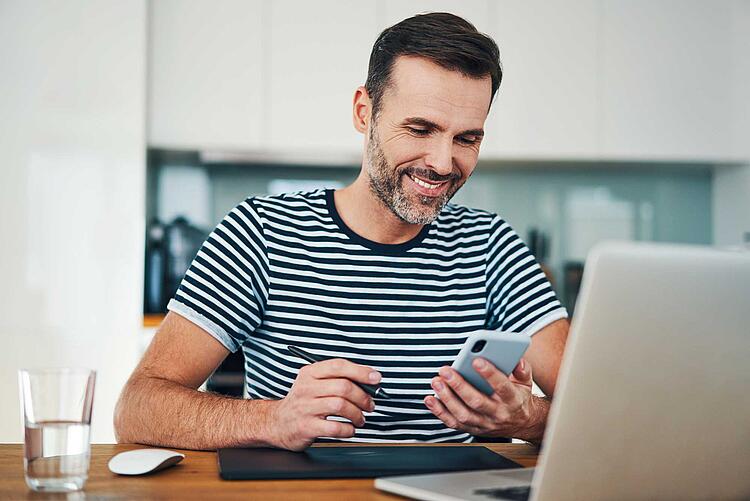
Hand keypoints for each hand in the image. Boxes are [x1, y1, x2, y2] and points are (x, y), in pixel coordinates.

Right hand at [269, 358, 380, 450]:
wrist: (277, 423)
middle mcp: (306, 388)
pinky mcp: (306, 427)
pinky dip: (348, 430)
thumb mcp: (315, 384)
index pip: (338, 366)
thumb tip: (370, 382)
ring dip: (357, 414)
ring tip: (360, 419)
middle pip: (343, 386)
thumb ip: (338, 379)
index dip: (361, 371)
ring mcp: (305, 408)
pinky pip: (334, 428)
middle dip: (363, 397)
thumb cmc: (303, 402)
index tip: (376, 378)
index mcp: (310, 373)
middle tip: (369, 405)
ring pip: (340, 405)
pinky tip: (349, 430)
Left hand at [424, 358, 546, 442]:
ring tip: (436, 382)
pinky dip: (440, 412)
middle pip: (477, 401)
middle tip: (445, 371)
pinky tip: (430, 399)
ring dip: (446, 398)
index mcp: (513, 400)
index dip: (490, 374)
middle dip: (459, 386)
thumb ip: (522, 369)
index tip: (476, 360)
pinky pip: (454, 423)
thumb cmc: (518, 397)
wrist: (522, 424)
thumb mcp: (526, 382)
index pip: (502, 387)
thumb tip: (516, 359)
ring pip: (463, 414)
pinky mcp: (473, 429)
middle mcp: (498, 414)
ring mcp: (484, 424)